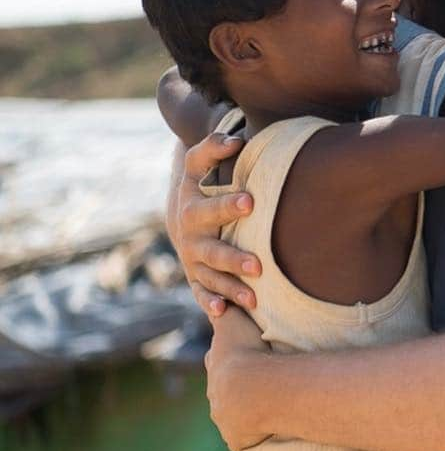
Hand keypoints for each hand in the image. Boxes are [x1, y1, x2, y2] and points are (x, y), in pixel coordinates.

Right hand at [176, 132, 260, 315]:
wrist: (181, 214)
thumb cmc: (202, 184)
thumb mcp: (201, 164)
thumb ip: (216, 147)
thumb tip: (237, 139)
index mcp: (194, 205)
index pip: (210, 204)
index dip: (228, 203)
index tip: (252, 202)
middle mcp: (190, 234)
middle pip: (212, 248)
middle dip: (234, 257)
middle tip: (259, 265)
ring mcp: (192, 258)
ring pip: (211, 275)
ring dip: (231, 286)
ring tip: (254, 296)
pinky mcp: (196, 277)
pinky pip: (201, 292)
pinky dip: (210, 302)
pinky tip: (222, 311)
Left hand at [205, 306, 271, 450]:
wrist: (253, 387)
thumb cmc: (247, 352)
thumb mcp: (233, 321)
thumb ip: (225, 309)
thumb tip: (216, 299)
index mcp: (215, 365)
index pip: (217, 361)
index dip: (231, 360)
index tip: (243, 359)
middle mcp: (215, 394)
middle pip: (223, 392)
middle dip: (235, 390)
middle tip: (256, 388)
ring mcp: (223, 418)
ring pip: (232, 416)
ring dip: (245, 414)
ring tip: (266, 410)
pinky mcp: (234, 438)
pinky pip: (242, 439)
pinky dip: (251, 436)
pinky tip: (265, 433)